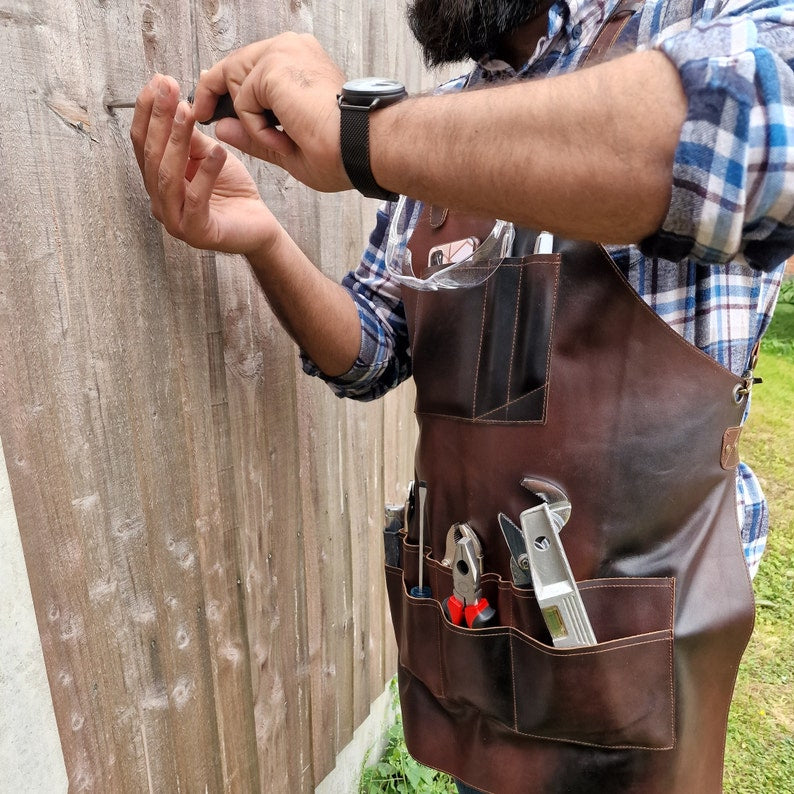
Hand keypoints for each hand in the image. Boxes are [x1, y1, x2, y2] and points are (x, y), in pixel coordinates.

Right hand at [130, 74, 282, 254]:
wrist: (258, 226)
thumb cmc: (232, 191)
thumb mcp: (209, 155)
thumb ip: (191, 137)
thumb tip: (179, 104)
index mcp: (157, 181)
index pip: (143, 142)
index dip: (147, 111)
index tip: (158, 81)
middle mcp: (160, 201)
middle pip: (151, 155)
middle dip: (159, 118)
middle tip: (169, 88)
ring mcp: (175, 221)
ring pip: (167, 176)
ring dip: (176, 140)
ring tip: (188, 113)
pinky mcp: (197, 232)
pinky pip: (196, 199)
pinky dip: (207, 172)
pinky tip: (218, 151)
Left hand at [192, 33, 351, 192]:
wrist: (363, 149)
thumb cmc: (342, 152)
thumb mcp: (287, 145)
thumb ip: (252, 133)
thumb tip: (221, 126)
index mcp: (300, 61)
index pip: (251, 67)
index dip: (227, 88)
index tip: (208, 109)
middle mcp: (291, 49)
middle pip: (234, 66)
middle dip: (217, 96)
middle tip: (203, 116)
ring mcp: (282, 53)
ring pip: (235, 82)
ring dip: (250, 121)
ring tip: (281, 142)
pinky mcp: (273, 67)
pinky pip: (243, 101)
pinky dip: (257, 128)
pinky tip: (284, 139)